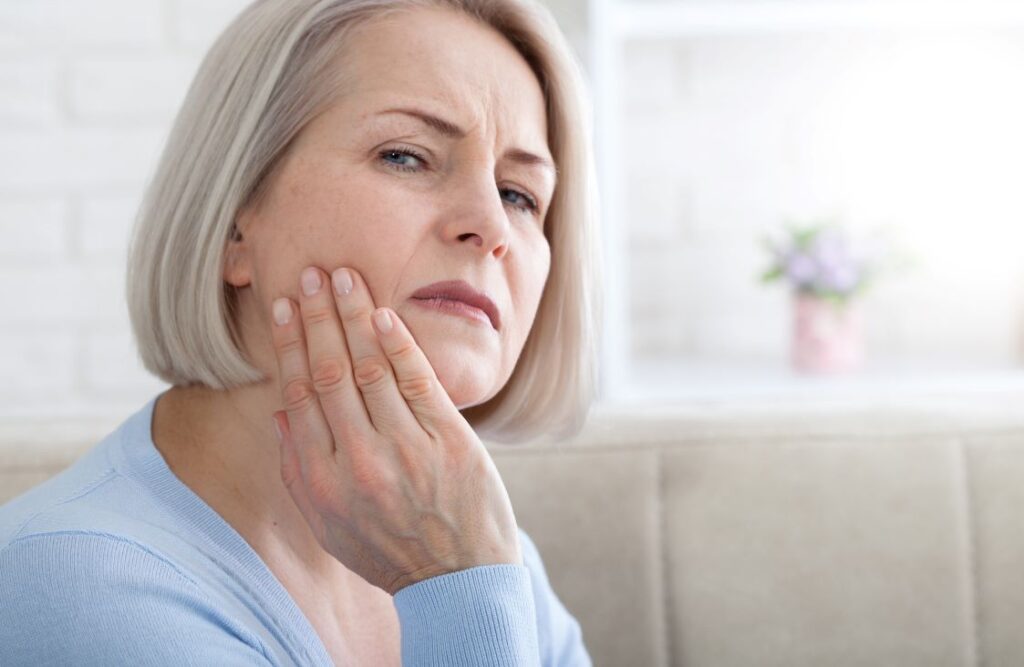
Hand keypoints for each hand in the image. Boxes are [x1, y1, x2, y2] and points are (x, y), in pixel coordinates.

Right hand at [269, 266, 521, 594]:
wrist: (458, 579)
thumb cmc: (388, 548)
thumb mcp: (328, 524)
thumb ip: (298, 469)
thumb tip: (279, 410)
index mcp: (323, 480)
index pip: (299, 395)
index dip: (291, 345)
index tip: (284, 307)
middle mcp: (359, 461)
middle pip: (331, 373)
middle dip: (318, 318)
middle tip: (309, 274)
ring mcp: (406, 449)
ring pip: (372, 369)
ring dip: (354, 318)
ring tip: (342, 277)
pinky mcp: (449, 441)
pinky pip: (418, 382)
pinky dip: (399, 345)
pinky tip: (383, 315)